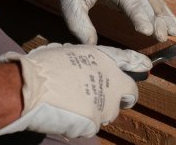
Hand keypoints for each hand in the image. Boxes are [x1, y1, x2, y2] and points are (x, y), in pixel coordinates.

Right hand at [0, 43, 151, 138]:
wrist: (31, 87)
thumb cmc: (45, 66)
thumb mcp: (71, 51)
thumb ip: (91, 59)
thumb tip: (97, 65)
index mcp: (105, 60)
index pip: (130, 62)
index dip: (137, 65)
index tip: (144, 67)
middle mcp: (111, 82)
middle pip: (128, 95)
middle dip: (120, 98)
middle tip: (102, 97)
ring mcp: (105, 105)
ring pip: (109, 112)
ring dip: (98, 110)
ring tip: (75, 104)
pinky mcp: (93, 123)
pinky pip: (91, 125)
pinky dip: (82, 123)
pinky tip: (67, 115)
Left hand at [48, 0, 175, 43]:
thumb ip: (77, 21)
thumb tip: (90, 44)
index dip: (139, 15)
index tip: (147, 31)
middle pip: (145, 1)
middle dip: (156, 19)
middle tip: (162, 37)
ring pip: (153, 0)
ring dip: (164, 16)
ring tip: (173, 32)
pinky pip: (154, 0)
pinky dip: (164, 12)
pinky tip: (173, 24)